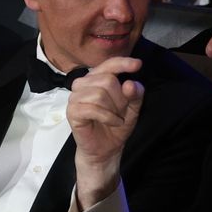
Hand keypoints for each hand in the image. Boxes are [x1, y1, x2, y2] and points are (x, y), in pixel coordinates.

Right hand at [67, 56, 143, 206]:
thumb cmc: (116, 125)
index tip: (138, 65)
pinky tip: (112, 122)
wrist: (106, 149)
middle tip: (121, 112)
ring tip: (116, 119)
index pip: (108, 64)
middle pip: (107, 80)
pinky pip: (92, 108)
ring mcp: (75, 98)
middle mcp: (83, 84)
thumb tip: (130, 83)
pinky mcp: (72, 112)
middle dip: (121, 98)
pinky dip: (107, 117)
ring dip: (114, 109)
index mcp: (97, 79)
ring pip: (99, 93)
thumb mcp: (133, 109)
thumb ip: (135, 95)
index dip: (122, 63)